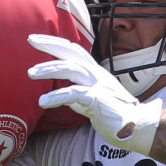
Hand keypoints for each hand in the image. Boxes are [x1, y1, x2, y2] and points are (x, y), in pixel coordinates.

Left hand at [26, 34, 160, 154]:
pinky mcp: (97, 98)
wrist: (135, 127)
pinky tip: (43, 101)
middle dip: (51, 44)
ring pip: (71, 69)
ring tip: (30, 73)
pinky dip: (57, 96)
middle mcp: (95, 74)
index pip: (73, 52)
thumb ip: (77, 98)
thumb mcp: (91, 103)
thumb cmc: (114, 115)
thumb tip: (65, 98)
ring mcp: (98, 84)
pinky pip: (74, 94)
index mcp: (94, 72)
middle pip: (72, 52)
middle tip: (31, 39)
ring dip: (49, 69)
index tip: (37, 39)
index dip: (55, 43)